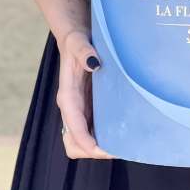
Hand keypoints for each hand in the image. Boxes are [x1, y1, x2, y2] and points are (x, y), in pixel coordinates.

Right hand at [56, 29, 115, 159]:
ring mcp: (80, 110)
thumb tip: (94, 63)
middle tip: (119, 148)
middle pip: (75, 143)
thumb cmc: (76, 41)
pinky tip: (121, 132)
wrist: (76, 39)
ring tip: (122, 144)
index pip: (73, 127)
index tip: (102, 149)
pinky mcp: (88, 107)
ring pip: (83, 141)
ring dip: (98, 147)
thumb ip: (84, 51)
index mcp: (68, 96)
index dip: (86, 142)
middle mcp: (72, 108)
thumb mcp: (78, 41)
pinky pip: (92, 130)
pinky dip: (103, 137)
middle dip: (92, 150)